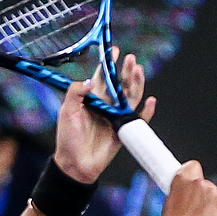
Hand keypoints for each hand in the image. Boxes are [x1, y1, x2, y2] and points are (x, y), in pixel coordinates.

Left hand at [54, 48, 149, 183]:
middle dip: (126, 70)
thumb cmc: (67, 139)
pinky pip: (138, 120)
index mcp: (91, 99)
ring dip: (136, 84)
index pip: (102, 77)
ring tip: (138, 71)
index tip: (114, 50)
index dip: (109, 64)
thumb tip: (91, 80)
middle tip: (131, 58)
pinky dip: (146, 112)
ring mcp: (116, 118)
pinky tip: (150, 101)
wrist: (75, 165)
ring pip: (131, 97)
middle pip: (120, 84)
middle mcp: (106, 106)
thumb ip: (75, 93)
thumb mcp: (66, 112)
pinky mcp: (123, 131)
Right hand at [159, 160, 216, 215]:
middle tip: (193, 212)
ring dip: (211, 208)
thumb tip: (186, 194)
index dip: (192, 176)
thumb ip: (180, 192)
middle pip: (206, 186)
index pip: (193, 166)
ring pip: (216, 199)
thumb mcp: (169, 202)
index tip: (190, 185)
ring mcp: (214, 194)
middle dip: (202, 197)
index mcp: (183, 179)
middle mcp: (200, 183)